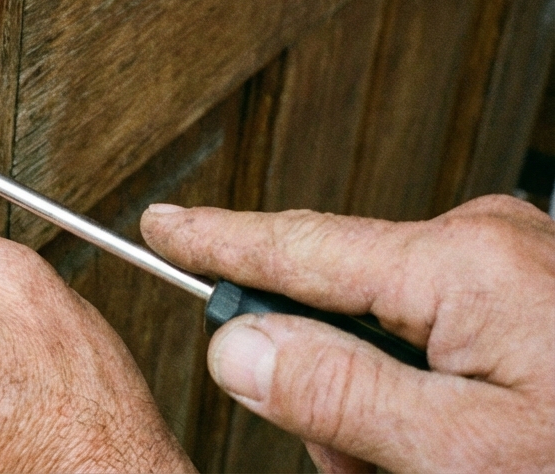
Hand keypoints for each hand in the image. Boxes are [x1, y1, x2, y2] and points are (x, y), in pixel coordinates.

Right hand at [141, 196, 554, 473]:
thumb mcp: (463, 456)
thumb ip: (335, 393)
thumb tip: (234, 345)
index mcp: (460, 264)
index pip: (295, 246)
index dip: (215, 241)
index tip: (158, 225)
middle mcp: (484, 243)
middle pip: (338, 303)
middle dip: (330, 388)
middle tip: (362, 464)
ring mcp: (512, 265)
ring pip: (386, 332)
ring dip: (385, 409)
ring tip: (435, 466)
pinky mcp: (529, 293)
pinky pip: (436, 336)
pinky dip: (427, 397)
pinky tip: (464, 444)